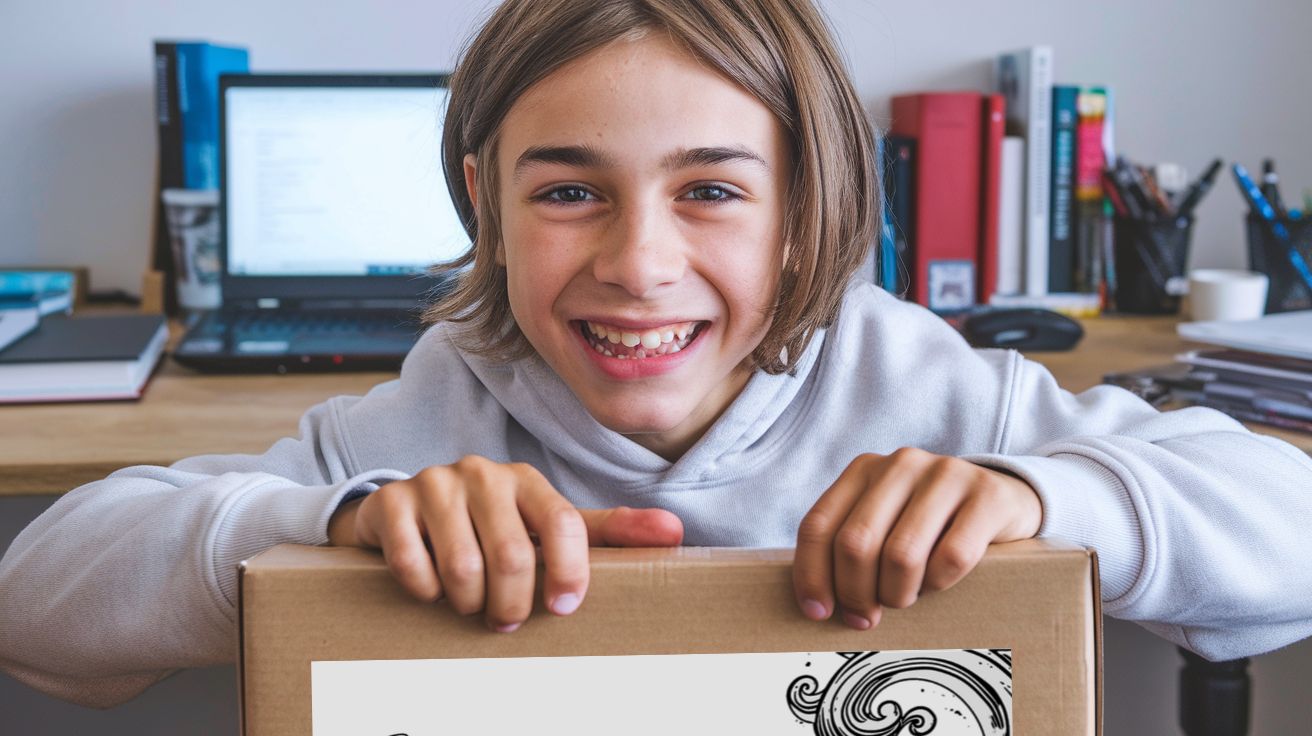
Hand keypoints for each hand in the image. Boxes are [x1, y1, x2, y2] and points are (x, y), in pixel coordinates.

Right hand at [328, 455, 682, 631]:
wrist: (402, 512)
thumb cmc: (490, 525)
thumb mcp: (546, 526)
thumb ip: (609, 531)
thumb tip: (676, 531)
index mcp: (528, 480)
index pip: (567, 523)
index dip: (570, 573)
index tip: (563, 609)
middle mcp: (483, 472)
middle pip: (514, 555)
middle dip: (512, 604)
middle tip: (506, 622)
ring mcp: (435, 482)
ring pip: (464, 566)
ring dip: (468, 603)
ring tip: (469, 605)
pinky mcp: (392, 501)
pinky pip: (412, 562)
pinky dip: (423, 590)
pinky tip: (428, 588)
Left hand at [793, 448, 1041, 629]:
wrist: (1004, 498)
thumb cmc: (930, 524)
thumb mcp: (885, 522)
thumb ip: (850, 548)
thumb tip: (818, 605)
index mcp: (863, 469)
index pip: (818, 526)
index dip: (811, 575)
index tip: (817, 612)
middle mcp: (900, 465)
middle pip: (855, 543)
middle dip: (856, 592)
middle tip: (866, 616)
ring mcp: (945, 475)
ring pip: (901, 555)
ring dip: (897, 593)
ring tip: (904, 598)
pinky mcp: (986, 496)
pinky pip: (951, 558)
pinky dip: (939, 584)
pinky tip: (938, 582)